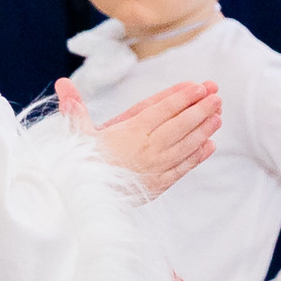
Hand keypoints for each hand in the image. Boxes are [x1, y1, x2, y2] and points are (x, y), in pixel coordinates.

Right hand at [73, 77, 219, 197]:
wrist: (84, 199)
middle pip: (179, 125)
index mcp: (129, 133)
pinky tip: (210, 145)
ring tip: (218, 117)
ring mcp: (156, 166)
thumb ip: (74, 109)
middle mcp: (147, 148)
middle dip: (200, 109)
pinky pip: (183, 167)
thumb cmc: (79, 163)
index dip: (180, 98)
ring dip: (204, 130)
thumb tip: (62, 82)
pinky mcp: (159, 184)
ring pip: (186, 145)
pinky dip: (198, 156)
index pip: (160, 110)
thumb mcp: (76, 134)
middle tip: (217, 96)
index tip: (197, 86)